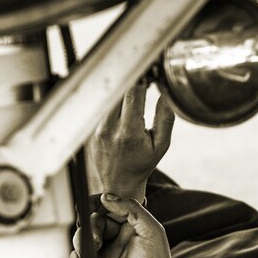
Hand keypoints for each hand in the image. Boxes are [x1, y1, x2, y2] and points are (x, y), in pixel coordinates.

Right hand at [71, 193, 187, 257]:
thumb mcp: (151, 231)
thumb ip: (132, 208)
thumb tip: (106, 197)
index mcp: (134, 227)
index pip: (112, 207)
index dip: (101, 205)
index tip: (94, 205)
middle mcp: (119, 238)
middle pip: (94, 220)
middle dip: (91, 225)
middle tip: (97, 239)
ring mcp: (105, 253)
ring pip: (83, 236)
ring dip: (82, 239)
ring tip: (92, 249)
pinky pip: (77, 256)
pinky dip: (76, 256)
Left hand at [86, 80, 174, 203]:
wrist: (119, 183)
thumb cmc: (143, 164)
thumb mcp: (161, 145)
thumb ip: (165, 118)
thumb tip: (166, 93)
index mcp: (129, 133)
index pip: (133, 94)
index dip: (142, 80)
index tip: (150, 74)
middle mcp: (109, 129)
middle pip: (119, 92)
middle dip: (132, 82)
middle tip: (144, 78)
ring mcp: (98, 129)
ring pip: (110, 98)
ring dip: (123, 92)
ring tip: (136, 91)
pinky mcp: (92, 130)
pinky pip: (103, 108)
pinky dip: (115, 103)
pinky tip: (124, 105)